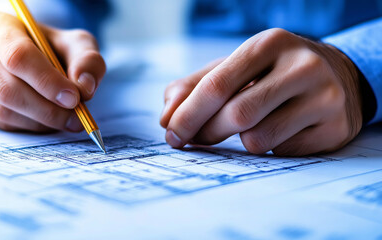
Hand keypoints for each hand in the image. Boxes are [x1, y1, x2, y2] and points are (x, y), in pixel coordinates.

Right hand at [0, 12, 105, 131]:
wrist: (39, 58)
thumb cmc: (55, 48)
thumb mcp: (77, 45)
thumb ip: (87, 61)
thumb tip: (84, 86)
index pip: (18, 57)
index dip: (47, 81)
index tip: (73, 98)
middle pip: (7, 88)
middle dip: (47, 109)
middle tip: (77, 117)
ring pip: (3, 110)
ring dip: (41, 121)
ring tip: (68, 119)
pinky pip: (2, 123)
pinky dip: (30, 127)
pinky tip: (49, 120)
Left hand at [160, 28, 362, 155]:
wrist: (338, 77)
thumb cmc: (272, 73)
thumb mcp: (235, 68)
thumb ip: (195, 86)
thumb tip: (167, 117)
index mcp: (269, 44)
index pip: (217, 85)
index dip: (188, 114)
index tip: (171, 133)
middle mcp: (302, 66)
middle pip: (237, 114)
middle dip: (207, 132)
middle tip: (196, 138)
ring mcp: (324, 97)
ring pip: (258, 139)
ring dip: (239, 142)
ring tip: (247, 127)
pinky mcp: (335, 128)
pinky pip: (282, 152)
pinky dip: (268, 148)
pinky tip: (279, 131)